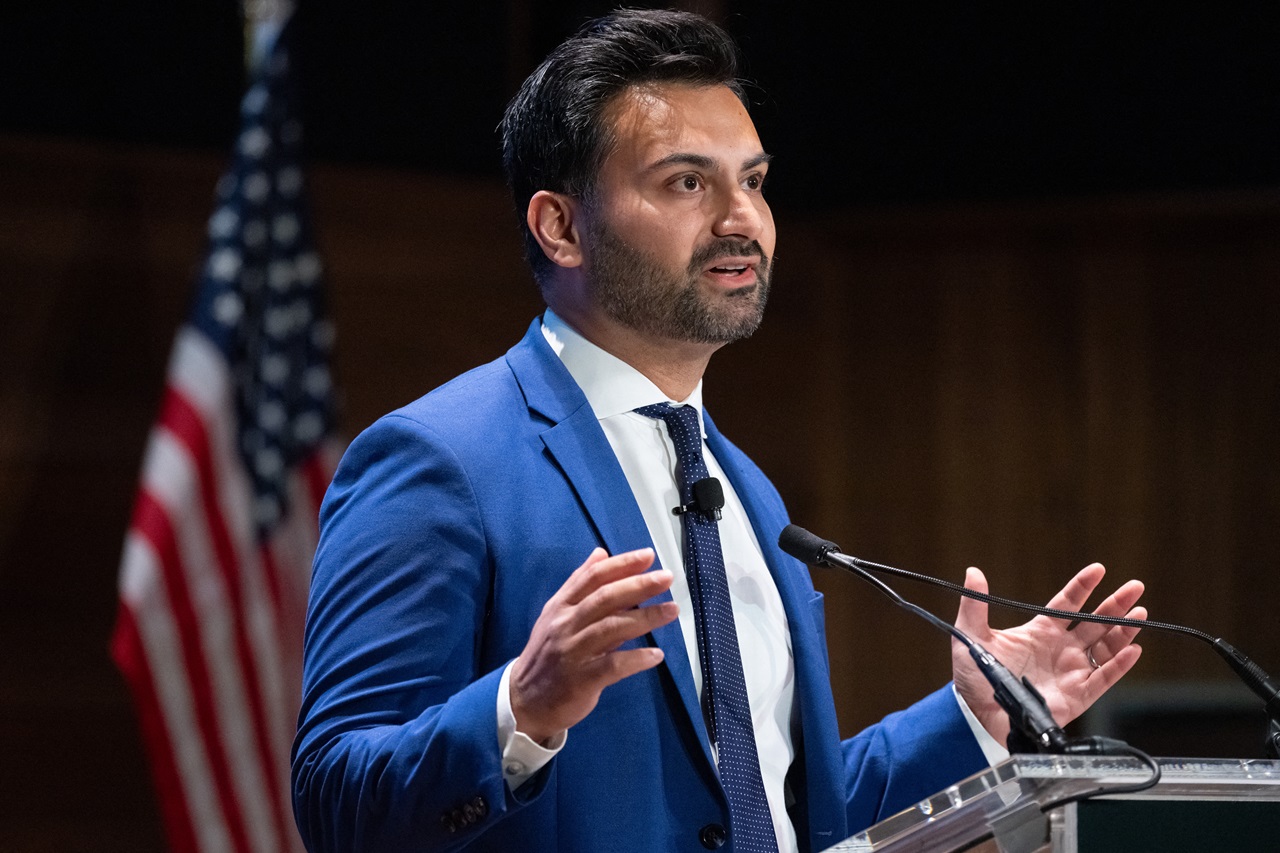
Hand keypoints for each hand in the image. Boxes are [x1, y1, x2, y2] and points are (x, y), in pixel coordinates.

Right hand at [510, 547, 677, 743]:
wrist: (523, 700)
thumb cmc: (548, 654)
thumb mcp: (556, 614)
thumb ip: (580, 584)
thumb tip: (601, 553)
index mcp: (560, 606)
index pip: (592, 577)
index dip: (621, 564)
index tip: (648, 556)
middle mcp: (565, 625)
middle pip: (605, 598)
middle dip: (638, 585)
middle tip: (666, 578)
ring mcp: (572, 652)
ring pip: (612, 628)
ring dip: (645, 618)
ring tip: (671, 610)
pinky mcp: (580, 680)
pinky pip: (613, 665)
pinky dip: (636, 658)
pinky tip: (656, 655)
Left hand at [951, 563, 1146, 745]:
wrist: (978, 713)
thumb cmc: (974, 676)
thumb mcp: (970, 636)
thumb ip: (974, 605)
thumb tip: (973, 573)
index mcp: (1040, 631)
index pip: (1067, 604)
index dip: (1082, 587)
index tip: (1098, 569)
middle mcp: (1061, 649)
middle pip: (1095, 622)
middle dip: (1116, 605)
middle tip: (1135, 587)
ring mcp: (1071, 671)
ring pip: (1105, 648)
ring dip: (1123, 631)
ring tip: (1140, 614)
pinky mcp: (1077, 695)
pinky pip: (1104, 678)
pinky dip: (1119, 665)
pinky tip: (1133, 649)